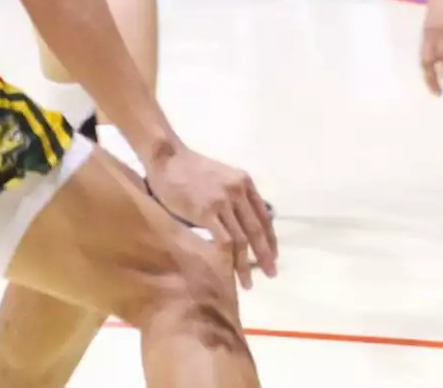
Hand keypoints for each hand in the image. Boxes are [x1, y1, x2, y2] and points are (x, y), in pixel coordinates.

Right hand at [145, 147, 277, 289]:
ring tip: (248, 283)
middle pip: (257, 230)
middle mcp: (238, 191)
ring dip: (246, 264)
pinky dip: (229, 259)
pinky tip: (228, 272)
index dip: (270, 239)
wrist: (168, 159)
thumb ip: (234, 197)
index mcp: (244, 183)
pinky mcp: (207, 212)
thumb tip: (242, 225)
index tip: (274, 256)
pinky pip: (224, 240)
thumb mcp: (222, 178)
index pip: (264, 216)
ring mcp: (224, 201)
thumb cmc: (191, 170)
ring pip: (242, 239)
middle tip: (271, 274)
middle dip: (265, 255)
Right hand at [420, 0, 442, 94]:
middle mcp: (430, 33)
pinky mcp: (425, 29)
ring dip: (427, 73)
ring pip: (422, 57)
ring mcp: (425, 31)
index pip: (442, 57)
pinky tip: (432, 70)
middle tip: (438, 94)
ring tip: (434, 86)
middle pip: (426, 61)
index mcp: (441, 30)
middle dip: (431, 79)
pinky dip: (426, 63)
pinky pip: (423, 51)